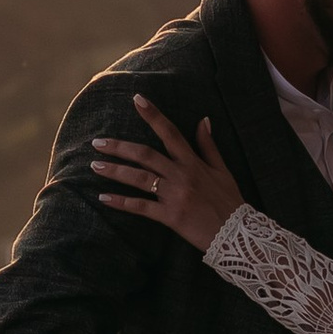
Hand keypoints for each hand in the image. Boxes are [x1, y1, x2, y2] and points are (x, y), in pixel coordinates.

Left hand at [89, 95, 243, 253]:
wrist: (238, 234)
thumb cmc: (230, 202)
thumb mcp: (223, 170)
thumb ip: (209, 145)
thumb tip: (204, 120)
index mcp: (193, 162)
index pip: (171, 132)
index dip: (153, 114)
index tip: (137, 99)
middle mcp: (181, 175)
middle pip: (145, 155)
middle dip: (119, 147)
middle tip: (97, 142)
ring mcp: (174, 195)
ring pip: (139, 178)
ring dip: (115, 171)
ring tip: (95, 166)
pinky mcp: (170, 216)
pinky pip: (141, 207)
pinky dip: (121, 202)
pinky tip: (104, 198)